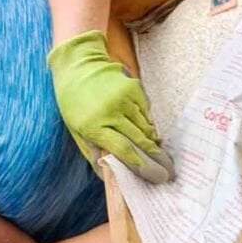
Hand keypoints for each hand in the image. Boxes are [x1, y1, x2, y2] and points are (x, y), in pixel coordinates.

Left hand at [48, 30, 174, 183]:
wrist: (79, 67)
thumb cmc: (74, 102)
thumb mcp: (76, 130)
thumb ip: (92, 152)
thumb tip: (107, 176)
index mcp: (94, 126)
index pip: (123, 149)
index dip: (140, 164)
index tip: (152, 174)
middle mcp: (111, 112)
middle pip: (139, 139)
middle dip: (154, 157)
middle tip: (167, 169)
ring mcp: (124, 99)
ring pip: (145, 126)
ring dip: (151, 140)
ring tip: (157, 151)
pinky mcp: (134, 88)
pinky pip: (146, 112)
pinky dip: (147, 122)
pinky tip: (144, 128)